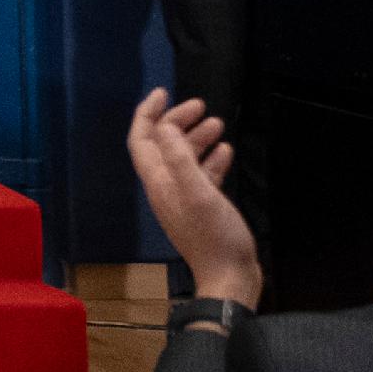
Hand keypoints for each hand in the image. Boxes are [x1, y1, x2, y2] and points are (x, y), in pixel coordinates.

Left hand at [129, 88, 262, 307]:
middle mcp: (166, 187)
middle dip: (178, 121)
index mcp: (158, 182)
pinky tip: (226, 151)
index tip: (164, 92)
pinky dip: (211, 160)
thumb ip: (181, 160)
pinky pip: (202, 176)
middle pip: (163, 145)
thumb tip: (167, 128)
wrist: (230, 278)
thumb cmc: (215, 237)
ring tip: (218, 124)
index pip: (141, 139)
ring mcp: (184, 198)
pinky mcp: (203, 208)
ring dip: (197, 138)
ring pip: (184, 158)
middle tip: (201, 106)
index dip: (148, 114)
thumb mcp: (198, 193)